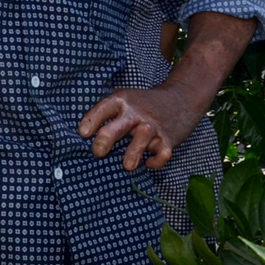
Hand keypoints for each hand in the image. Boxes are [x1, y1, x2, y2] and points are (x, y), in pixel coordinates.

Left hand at [79, 86, 202, 171]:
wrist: (182, 98)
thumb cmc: (144, 104)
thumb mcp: (126, 100)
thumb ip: (108, 116)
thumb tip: (83, 140)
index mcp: (122, 101)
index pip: (104, 108)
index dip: (92, 120)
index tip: (83, 134)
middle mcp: (136, 113)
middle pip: (119, 125)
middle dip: (106, 139)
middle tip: (98, 151)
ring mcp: (153, 127)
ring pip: (143, 139)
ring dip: (134, 152)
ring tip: (128, 166)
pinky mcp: (169, 140)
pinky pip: (163, 153)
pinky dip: (157, 161)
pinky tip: (149, 163)